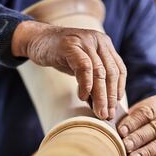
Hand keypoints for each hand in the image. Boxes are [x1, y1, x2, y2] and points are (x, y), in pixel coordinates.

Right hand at [12, 21, 126, 119]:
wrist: (36, 39)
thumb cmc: (60, 55)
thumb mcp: (80, 67)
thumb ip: (92, 81)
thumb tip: (102, 106)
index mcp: (104, 45)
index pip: (119, 69)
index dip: (118, 90)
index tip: (114, 107)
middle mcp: (98, 40)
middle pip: (110, 73)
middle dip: (110, 97)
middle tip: (107, 116)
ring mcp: (85, 41)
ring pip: (99, 72)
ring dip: (100, 96)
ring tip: (99, 112)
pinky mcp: (71, 45)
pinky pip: (84, 67)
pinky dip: (86, 84)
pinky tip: (82, 97)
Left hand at [117, 95, 155, 155]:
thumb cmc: (148, 115)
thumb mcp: (140, 110)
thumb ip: (128, 118)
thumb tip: (110, 129)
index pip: (147, 112)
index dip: (133, 122)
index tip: (121, 131)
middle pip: (155, 128)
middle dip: (139, 138)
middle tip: (125, 146)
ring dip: (147, 153)